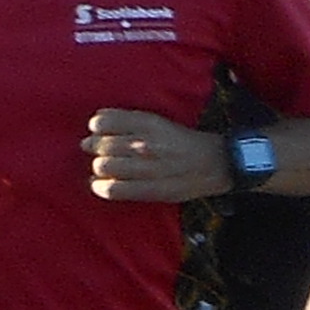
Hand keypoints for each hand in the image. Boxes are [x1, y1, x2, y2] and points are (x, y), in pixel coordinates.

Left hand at [82, 106, 231, 201]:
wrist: (214, 163)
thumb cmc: (181, 142)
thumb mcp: (159, 122)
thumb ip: (129, 120)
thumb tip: (96, 124)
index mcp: (148, 123)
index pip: (104, 122)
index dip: (96, 128)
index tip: (98, 132)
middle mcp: (145, 143)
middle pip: (101, 146)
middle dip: (95, 149)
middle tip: (98, 153)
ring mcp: (147, 168)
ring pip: (104, 166)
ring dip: (99, 168)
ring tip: (103, 169)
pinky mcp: (151, 189)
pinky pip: (114, 189)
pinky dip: (101, 188)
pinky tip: (99, 186)